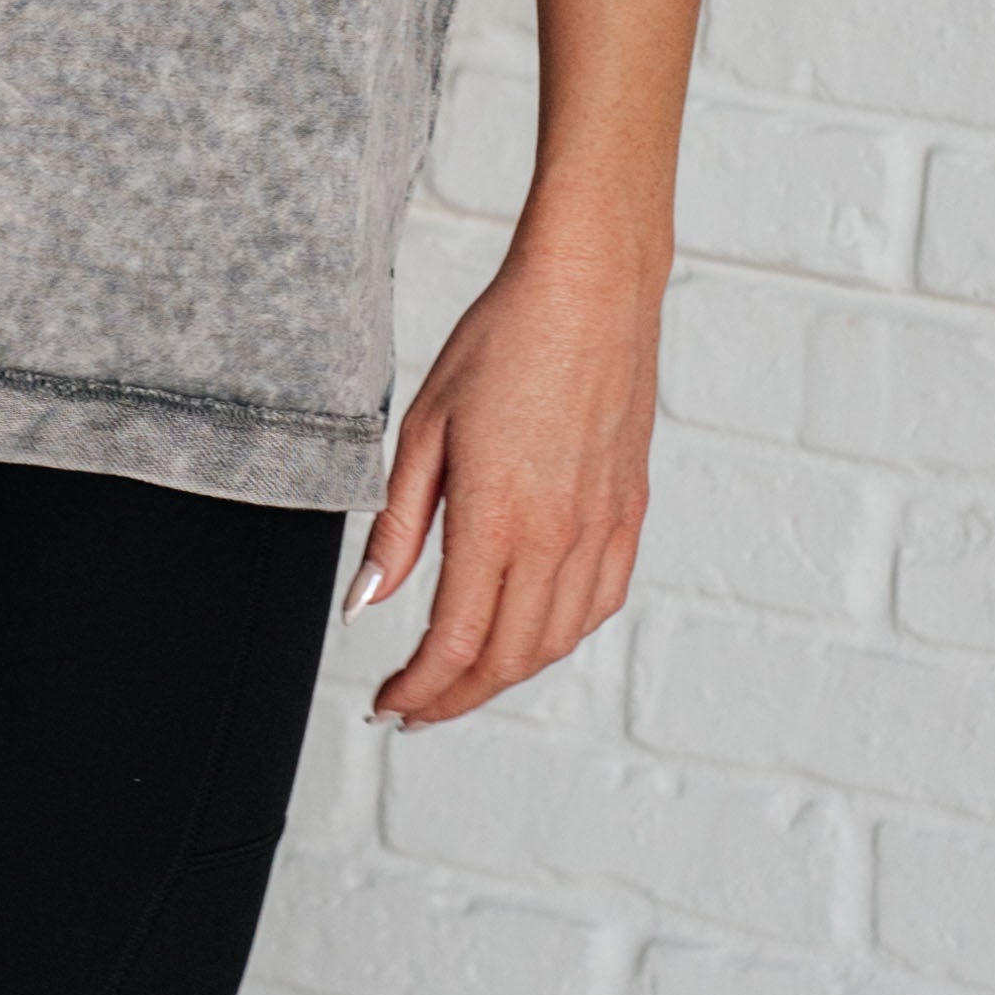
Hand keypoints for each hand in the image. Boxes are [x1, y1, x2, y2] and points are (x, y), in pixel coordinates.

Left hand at [353, 216, 666, 725]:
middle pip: (508, 658)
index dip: (419, 689)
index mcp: (500, 517)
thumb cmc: (502, 341)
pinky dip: (560, 635)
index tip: (387, 703)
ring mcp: (603, 526)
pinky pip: (600, 601)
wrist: (592, 287)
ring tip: (460, 678)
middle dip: (454, 697)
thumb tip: (364, 606)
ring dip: (506, 674)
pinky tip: (528, 631)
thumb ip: (396, 527)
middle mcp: (561, 535)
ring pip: (557, 640)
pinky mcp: (630, 511)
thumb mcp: (422, 429)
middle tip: (412, 706)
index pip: (456, 642)